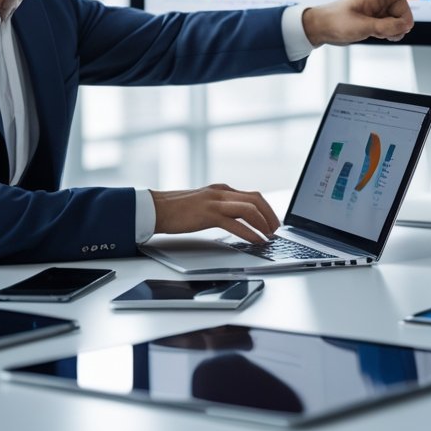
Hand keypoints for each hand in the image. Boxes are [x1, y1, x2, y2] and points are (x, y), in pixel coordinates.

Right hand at [150, 183, 279, 242]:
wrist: (155, 208)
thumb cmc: (177, 210)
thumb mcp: (204, 203)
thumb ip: (220, 207)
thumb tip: (237, 219)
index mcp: (222, 190)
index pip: (253, 196)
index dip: (267, 209)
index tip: (273, 222)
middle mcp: (221, 192)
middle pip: (256, 199)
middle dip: (270, 215)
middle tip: (275, 230)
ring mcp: (215, 202)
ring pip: (249, 209)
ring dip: (263, 223)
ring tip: (268, 236)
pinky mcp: (208, 214)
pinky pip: (235, 223)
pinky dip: (249, 232)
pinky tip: (255, 241)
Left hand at [300, 0, 430, 45]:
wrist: (324, 28)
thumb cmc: (338, 21)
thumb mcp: (362, 26)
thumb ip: (387, 26)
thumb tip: (405, 26)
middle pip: (407, 9)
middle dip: (398, 22)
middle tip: (379, 28)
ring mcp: (383, 5)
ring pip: (404, 19)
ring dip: (394, 29)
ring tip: (374, 31)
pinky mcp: (382, 15)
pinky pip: (398, 25)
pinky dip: (392, 32)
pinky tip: (378, 33)